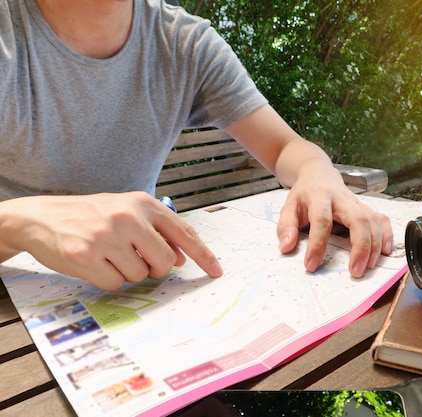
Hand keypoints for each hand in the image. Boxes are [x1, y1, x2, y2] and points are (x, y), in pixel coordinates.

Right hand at [0, 192, 221, 289]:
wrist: (42, 216)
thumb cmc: (91, 215)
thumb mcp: (127, 212)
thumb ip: (157, 231)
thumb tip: (182, 258)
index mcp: (143, 204)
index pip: (184, 233)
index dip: (203, 255)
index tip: (216, 271)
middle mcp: (128, 218)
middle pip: (165, 261)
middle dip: (155, 268)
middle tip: (137, 259)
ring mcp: (107, 237)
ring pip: (140, 275)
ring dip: (127, 272)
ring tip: (109, 255)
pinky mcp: (87, 256)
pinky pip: (115, 284)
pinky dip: (108, 280)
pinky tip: (95, 263)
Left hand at [276, 169, 392, 277]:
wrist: (319, 174)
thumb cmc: (304, 195)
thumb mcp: (288, 207)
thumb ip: (286, 227)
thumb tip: (286, 248)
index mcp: (319, 197)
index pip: (321, 221)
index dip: (317, 244)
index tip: (311, 265)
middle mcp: (342, 198)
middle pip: (358, 219)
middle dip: (360, 247)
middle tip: (356, 271)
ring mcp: (357, 202)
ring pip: (373, 221)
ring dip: (375, 245)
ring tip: (368, 267)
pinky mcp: (366, 207)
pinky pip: (382, 220)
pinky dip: (388, 236)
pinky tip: (385, 252)